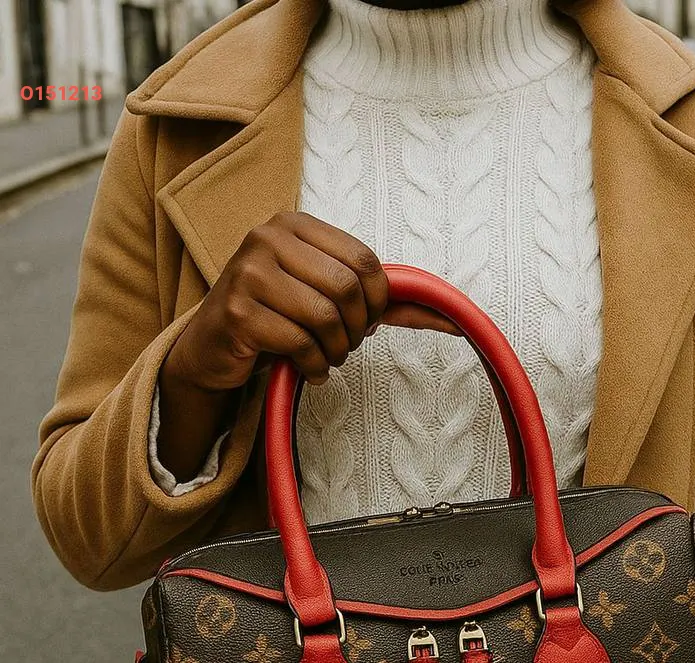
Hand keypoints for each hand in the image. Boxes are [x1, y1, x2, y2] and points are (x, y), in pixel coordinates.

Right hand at [163, 210, 461, 393]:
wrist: (212, 348)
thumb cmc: (274, 319)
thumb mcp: (320, 296)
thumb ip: (376, 299)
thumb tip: (446, 316)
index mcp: (294, 225)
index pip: (363, 260)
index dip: (377, 301)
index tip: (367, 323)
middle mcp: (267, 238)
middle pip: (347, 287)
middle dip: (357, 328)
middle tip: (346, 345)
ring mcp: (248, 273)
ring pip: (325, 316)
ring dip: (336, 350)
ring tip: (326, 358)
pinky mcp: (237, 312)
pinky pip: (300, 344)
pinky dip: (314, 366)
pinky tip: (307, 369)